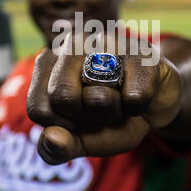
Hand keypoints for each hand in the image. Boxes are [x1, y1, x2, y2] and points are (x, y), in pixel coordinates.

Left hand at [26, 33, 182, 164]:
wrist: (153, 103)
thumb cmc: (110, 116)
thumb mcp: (81, 139)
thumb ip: (58, 147)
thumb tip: (52, 138)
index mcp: (49, 64)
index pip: (38, 107)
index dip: (62, 125)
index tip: (78, 118)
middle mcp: (72, 44)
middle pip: (62, 96)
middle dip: (86, 116)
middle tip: (101, 107)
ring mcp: (106, 42)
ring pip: (98, 96)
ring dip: (114, 113)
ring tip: (120, 98)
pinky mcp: (140, 50)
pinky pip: (134, 97)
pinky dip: (139, 108)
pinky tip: (139, 91)